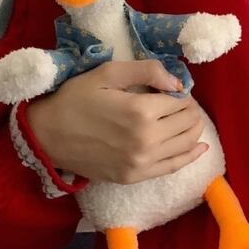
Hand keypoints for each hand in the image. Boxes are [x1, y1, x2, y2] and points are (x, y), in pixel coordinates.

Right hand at [25, 60, 208, 183]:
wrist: (48, 135)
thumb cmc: (75, 99)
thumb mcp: (107, 73)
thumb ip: (146, 71)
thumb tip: (177, 83)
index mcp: (141, 111)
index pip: (180, 102)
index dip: (182, 95)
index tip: (175, 92)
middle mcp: (147, 139)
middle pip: (187, 123)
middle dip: (190, 111)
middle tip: (181, 105)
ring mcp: (142, 162)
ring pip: (186, 145)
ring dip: (194, 130)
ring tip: (190, 121)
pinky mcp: (135, 177)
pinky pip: (173, 167)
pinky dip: (191, 156)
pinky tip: (200, 148)